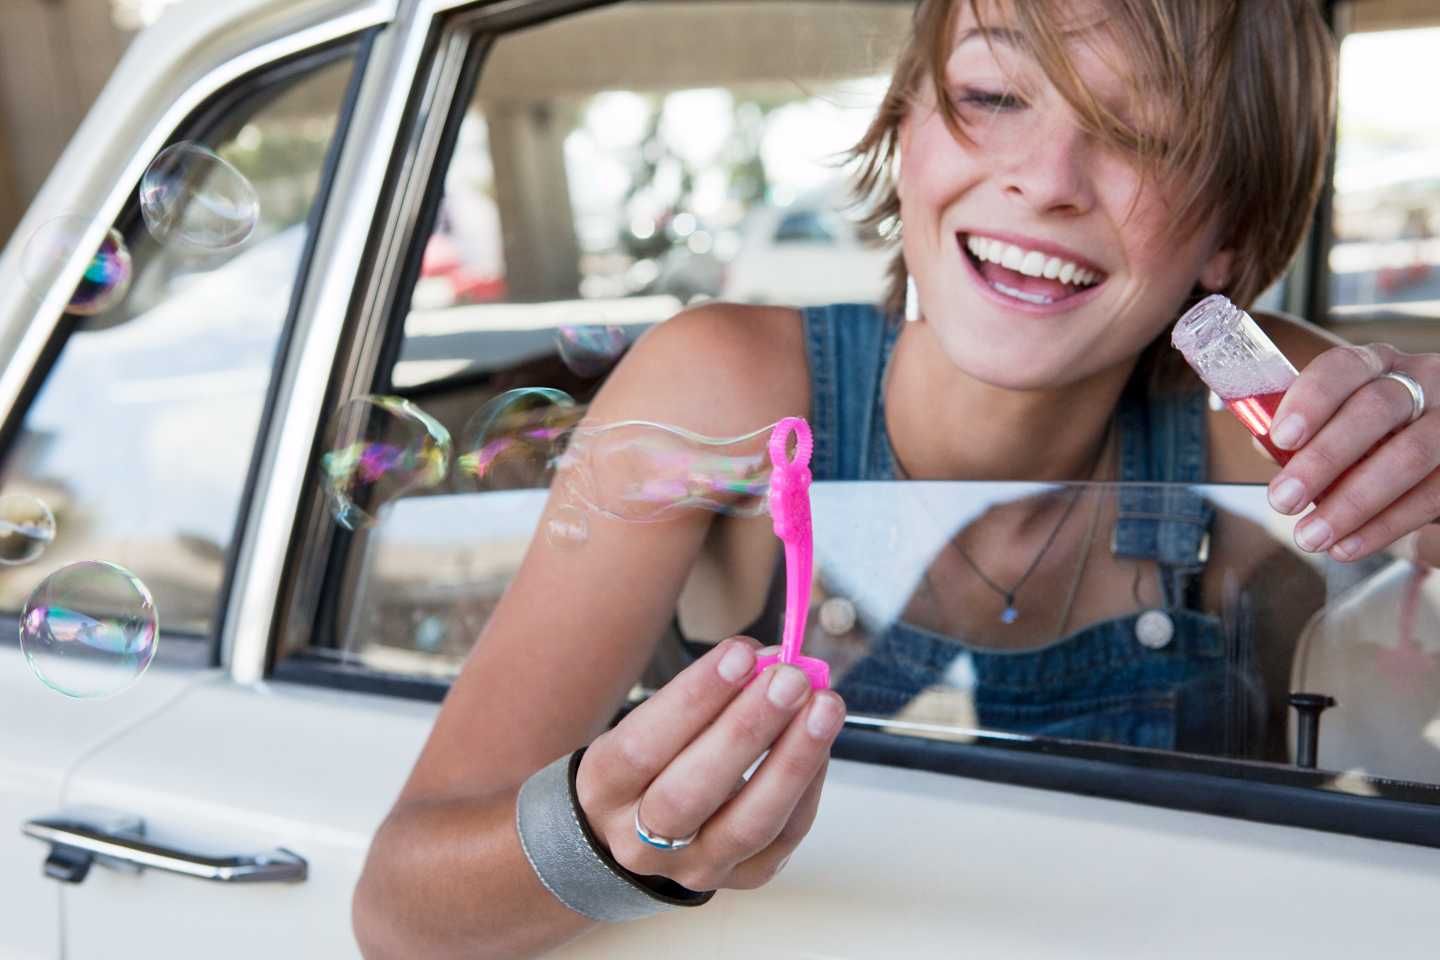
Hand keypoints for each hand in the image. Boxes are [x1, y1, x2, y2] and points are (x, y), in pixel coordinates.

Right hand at [575, 637, 844, 891]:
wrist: (636, 834)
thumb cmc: (649, 761)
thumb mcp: (649, 722)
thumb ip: (703, 693)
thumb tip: (767, 659)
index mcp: (603, 788)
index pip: (643, 745)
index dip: (695, 698)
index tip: (741, 654)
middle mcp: (638, 840)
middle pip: (692, 792)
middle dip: (748, 729)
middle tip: (791, 679)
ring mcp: (691, 869)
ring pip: (746, 825)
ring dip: (793, 761)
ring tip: (824, 707)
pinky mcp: (738, 881)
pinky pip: (782, 841)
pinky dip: (808, 788)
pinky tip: (821, 744)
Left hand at [1261, 343, 1439, 564]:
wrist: (1433, 455)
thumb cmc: (1368, 437)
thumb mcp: (1335, 423)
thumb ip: (1302, 432)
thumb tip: (1264, 444)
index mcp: (1376, 365)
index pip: (1344, 367)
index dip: (1311, 399)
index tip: (1281, 438)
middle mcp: (1422, 382)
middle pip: (1375, 410)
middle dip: (1323, 459)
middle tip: (1282, 500)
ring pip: (1410, 455)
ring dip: (1353, 502)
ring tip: (1310, 536)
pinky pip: (1432, 495)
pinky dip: (1385, 526)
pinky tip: (1347, 546)